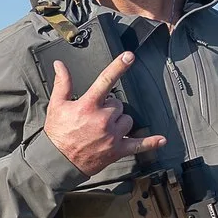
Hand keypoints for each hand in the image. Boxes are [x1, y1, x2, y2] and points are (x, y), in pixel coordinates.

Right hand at [43, 52, 168, 175]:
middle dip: (110, 108)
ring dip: (120, 122)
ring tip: (104, 129)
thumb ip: (62, 83)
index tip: (129, 56)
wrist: (58, 161)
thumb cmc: (57, 133)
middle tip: (95, 117)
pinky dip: (150, 143)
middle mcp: (103, 119)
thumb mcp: (56, 105)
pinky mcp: (117, 150)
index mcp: (89, 106)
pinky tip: (161, 140)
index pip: (106, 80)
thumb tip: (59, 64)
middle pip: (118, 104)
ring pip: (127, 120)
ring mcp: (112, 135)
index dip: (118, 66)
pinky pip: (138, 145)